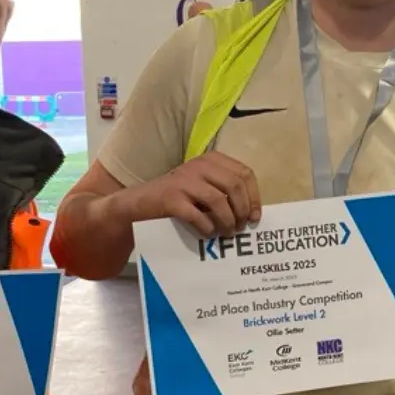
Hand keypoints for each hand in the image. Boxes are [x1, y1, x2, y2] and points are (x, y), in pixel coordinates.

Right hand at [130, 153, 261, 237]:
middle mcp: (199, 165)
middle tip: (240, 228)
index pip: (244, 174)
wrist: (140, 203)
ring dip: (227, 221)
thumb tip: (253, 212)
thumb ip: (225, 190)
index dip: (254, 197)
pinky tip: (208, 234)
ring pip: (219, 200)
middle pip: (234, 186)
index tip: (255, 217)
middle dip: (242, 210)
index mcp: (211, 160)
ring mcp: (184, 181)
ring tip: (226, 233)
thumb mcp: (203, 186)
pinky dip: (207, 228)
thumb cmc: (178, 197)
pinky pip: (198, 216)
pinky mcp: (171, 199)